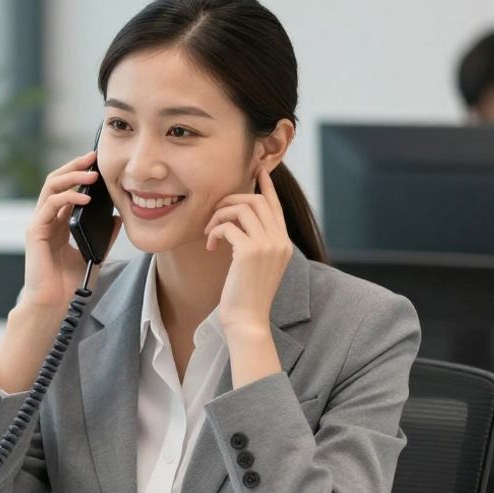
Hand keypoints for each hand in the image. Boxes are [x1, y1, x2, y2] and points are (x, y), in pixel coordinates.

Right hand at [19, 151, 119, 312]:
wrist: (55, 304)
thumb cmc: (70, 284)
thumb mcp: (94, 254)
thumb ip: (103, 235)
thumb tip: (117, 216)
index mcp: (58, 223)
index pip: (66, 188)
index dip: (80, 173)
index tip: (98, 163)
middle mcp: (47, 219)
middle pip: (56, 181)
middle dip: (75, 166)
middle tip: (93, 156)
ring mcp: (39, 223)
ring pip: (51, 187)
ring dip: (72, 176)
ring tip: (91, 174)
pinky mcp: (35, 231)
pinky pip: (50, 205)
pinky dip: (68, 197)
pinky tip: (85, 198)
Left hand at [205, 169, 292, 338]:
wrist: (247, 321)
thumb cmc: (245, 296)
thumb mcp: (255, 266)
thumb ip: (254, 244)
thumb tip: (238, 224)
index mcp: (283, 244)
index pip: (276, 206)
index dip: (266, 187)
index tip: (258, 171)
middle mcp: (280, 241)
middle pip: (257, 201)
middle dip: (230, 200)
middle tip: (214, 215)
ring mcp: (267, 245)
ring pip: (241, 208)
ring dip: (219, 215)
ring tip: (209, 233)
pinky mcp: (250, 252)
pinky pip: (228, 226)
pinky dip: (215, 231)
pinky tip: (211, 246)